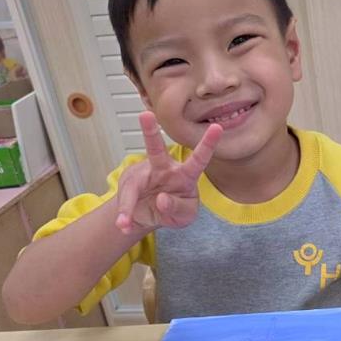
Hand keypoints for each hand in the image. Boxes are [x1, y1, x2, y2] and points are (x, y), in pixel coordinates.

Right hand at [114, 111, 222, 234]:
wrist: (149, 214)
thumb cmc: (174, 210)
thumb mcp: (184, 216)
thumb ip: (178, 209)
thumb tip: (162, 198)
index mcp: (186, 176)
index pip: (198, 159)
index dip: (208, 143)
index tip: (217, 127)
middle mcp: (164, 170)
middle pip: (156, 150)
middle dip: (150, 132)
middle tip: (145, 115)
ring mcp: (144, 176)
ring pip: (134, 182)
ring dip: (128, 198)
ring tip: (124, 221)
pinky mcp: (129, 186)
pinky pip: (127, 202)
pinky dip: (125, 216)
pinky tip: (124, 225)